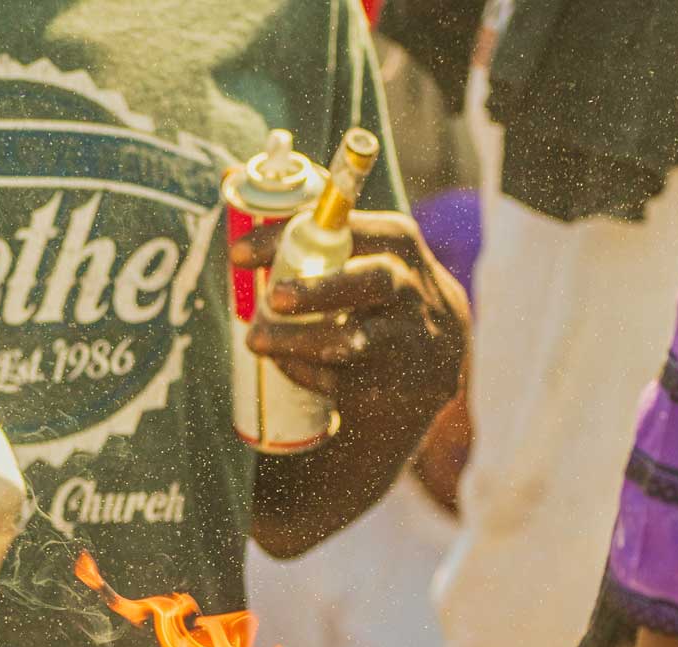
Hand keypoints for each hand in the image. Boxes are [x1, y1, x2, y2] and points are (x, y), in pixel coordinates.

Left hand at [233, 211, 467, 439]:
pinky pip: (343, 380)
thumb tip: (241, 228)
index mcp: (400, 246)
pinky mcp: (398, 387)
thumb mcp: (373, 261)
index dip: (293, 236)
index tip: (239, 254)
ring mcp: (410, 342)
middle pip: (373, 280)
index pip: (349, 229)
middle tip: (271, 299)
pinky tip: (286, 362)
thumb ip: (324, 244)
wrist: (438, 367)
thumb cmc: (385, 302)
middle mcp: (414, 290)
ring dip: (296, 340)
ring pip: (352, 340)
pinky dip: (307, 371)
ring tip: (256, 339)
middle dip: (317, 289)